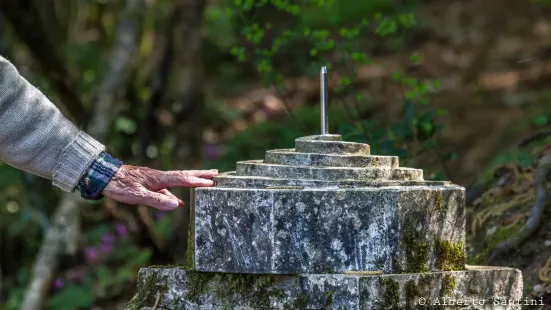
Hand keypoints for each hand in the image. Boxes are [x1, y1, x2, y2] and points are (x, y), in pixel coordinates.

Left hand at [101, 165, 217, 209]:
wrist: (103, 176)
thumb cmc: (119, 186)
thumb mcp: (137, 196)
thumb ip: (157, 201)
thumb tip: (177, 204)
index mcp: (159, 179)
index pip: (182, 180)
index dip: (197, 182)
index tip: (211, 182)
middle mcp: (159, 177)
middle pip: (184, 175)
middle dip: (200, 175)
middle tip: (216, 173)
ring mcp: (154, 180)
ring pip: (177, 180)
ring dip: (191, 180)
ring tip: (203, 182)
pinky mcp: (149, 183)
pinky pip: (168, 187)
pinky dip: (177, 190)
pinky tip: (177, 200)